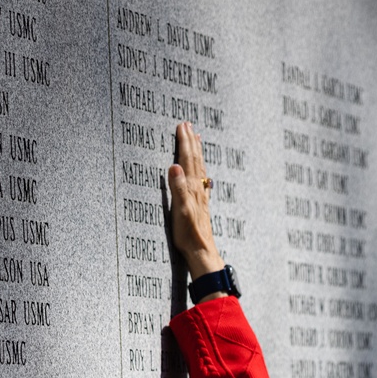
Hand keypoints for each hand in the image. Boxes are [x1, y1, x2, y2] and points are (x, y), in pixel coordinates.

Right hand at [166, 122, 224, 280]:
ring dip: (197, 152)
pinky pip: (201, 180)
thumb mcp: (180, 211)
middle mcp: (198, 190)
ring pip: (200, 168)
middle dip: (191, 142)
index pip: (187, 159)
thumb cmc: (189, 234)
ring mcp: (201, 197)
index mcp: (191, 188)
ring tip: (197, 139)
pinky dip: (200, 169)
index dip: (184, 142)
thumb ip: (177, 188)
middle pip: (195, 160)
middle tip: (189, 125)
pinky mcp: (201, 206)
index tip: (181, 126)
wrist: (201, 252)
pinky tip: (201, 171)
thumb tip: (175, 166)